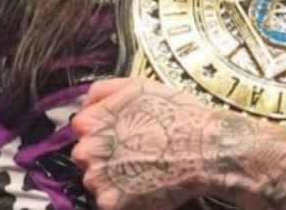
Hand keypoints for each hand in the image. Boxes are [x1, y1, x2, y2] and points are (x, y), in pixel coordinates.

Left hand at [70, 78, 219, 209]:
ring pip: (98, 182)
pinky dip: (125, 198)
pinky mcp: (112, 204)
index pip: (83, 131)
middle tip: (136, 155)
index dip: (105, 133)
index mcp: (89, 123)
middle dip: (107, 158)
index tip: (124, 136)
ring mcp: (98, 180)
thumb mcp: (137, 86)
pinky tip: (146, 186)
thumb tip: (85, 104)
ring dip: (115, 179)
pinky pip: (111, 202)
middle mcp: (87, 152)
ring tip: (144, 171)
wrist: (203, 148)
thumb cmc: (174, 114)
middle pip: (89, 158)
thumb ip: (102, 91)